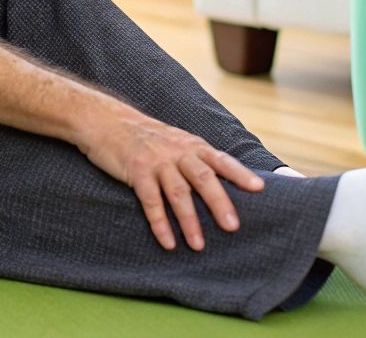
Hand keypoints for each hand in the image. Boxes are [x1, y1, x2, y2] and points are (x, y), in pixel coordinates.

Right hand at [79, 109, 265, 250]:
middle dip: (219, 203)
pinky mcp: (136, 171)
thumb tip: (223, 181)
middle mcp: (177, 152)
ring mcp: (156, 161)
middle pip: (202, 178)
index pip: (220, 159)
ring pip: (177, 193)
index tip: (259, 188)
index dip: (239, 173)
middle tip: (233, 226)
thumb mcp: (176, 141)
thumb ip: (196, 158)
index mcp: (191, 145)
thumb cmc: (145, 136)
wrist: (106, 121)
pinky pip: (150, 201)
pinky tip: (168, 242)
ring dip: (189, 221)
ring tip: (199, 245)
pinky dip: (160, 223)